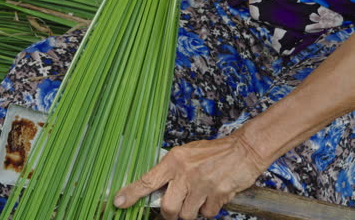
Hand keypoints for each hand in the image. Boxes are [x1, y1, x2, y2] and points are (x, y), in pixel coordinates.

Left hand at [113, 133, 265, 219]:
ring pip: (187, 215)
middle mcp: (185, 174)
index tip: (119, 202)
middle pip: (168, 208)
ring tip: (200, 196)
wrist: (244, 149)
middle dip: (171, 214)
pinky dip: (209, 209)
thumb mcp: (187, 153)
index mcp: (174, 161)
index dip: (132, 193)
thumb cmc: (214, 152)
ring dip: (192, 211)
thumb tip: (158, 188)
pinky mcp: (218, 195)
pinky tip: (213, 195)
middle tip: (176, 209)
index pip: (148, 180)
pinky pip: (207, 214)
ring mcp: (202, 185)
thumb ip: (172, 170)